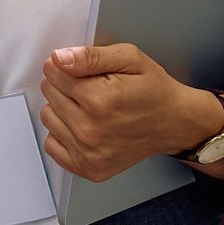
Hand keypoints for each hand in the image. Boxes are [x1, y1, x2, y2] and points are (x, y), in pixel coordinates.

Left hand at [37, 43, 220, 181]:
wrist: (175, 123)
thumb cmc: (153, 90)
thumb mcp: (129, 58)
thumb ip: (90, 56)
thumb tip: (59, 58)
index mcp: (99, 100)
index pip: (52, 72)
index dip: (65, 66)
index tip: (82, 70)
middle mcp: (90, 130)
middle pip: (49, 94)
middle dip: (64, 85)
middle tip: (92, 88)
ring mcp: (89, 153)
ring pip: (48, 117)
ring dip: (62, 108)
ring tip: (89, 107)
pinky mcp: (89, 168)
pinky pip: (52, 145)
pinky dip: (63, 134)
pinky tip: (83, 126)